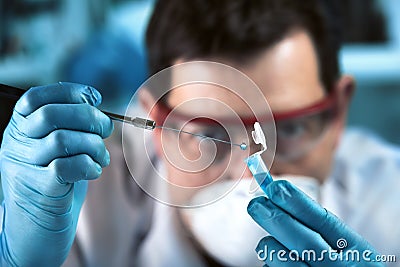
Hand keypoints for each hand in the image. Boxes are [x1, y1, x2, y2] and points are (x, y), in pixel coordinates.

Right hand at [0, 82, 112, 265]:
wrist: (37, 226)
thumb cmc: (54, 181)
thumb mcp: (55, 147)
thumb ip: (69, 125)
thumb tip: (95, 104)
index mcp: (19, 128)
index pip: (36, 97)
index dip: (70, 92)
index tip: (94, 99)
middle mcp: (16, 144)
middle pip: (52, 115)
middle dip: (89, 117)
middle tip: (105, 129)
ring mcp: (25, 167)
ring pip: (63, 140)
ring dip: (94, 145)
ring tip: (102, 156)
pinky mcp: (40, 189)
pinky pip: (69, 166)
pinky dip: (90, 165)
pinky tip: (94, 171)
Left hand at [247, 180, 382, 265]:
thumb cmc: (343, 265)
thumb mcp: (346, 248)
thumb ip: (320, 227)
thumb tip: (280, 194)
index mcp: (358, 252)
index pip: (325, 222)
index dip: (298, 203)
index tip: (276, 187)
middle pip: (305, 242)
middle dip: (278, 220)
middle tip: (256, 204)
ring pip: (286, 262)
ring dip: (270, 247)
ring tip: (266, 242)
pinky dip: (271, 265)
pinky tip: (274, 262)